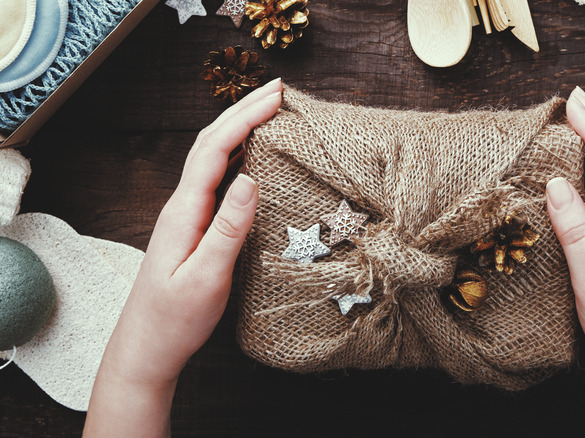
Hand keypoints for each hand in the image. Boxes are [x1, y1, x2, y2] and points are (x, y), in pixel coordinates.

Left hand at [84, 78, 282, 437]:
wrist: (147, 347)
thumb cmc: (176, 319)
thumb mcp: (206, 278)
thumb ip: (228, 229)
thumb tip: (250, 179)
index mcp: (184, 212)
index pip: (215, 150)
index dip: (245, 118)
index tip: (276, 98)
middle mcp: (182, 205)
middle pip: (210, 144)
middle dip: (242, 111)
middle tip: (277, 89)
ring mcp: (185, 215)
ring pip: (211, 158)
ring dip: (238, 128)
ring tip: (266, 111)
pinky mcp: (192, 227)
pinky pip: (214, 178)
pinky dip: (234, 155)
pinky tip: (248, 156)